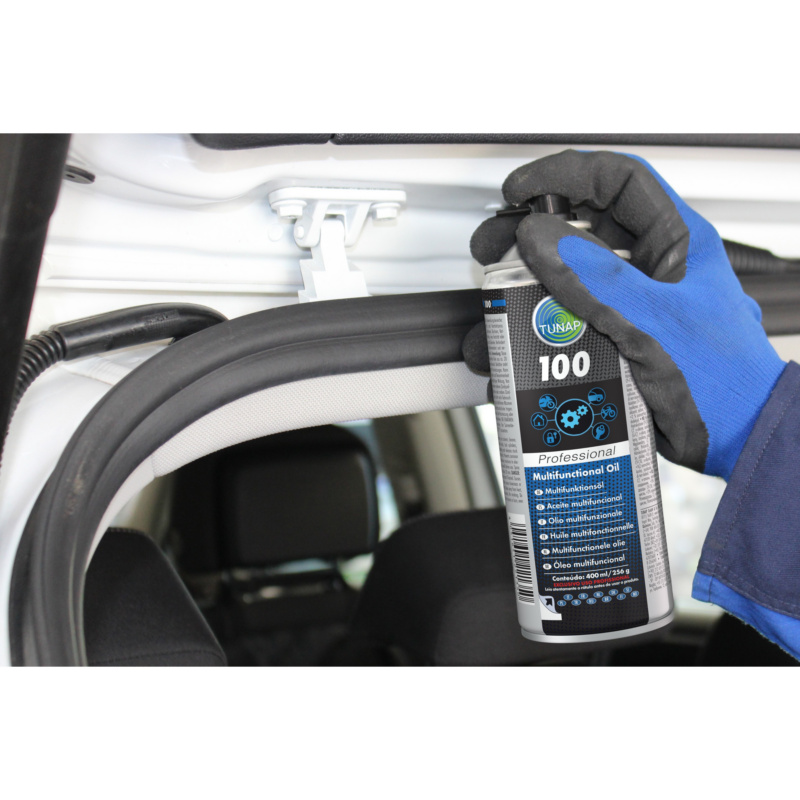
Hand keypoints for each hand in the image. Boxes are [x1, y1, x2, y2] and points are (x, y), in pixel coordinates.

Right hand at [468, 150, 785, 479]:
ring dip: (521, 295)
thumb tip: (540, 236)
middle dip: (527, 237)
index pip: (616, 181)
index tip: (518, 192)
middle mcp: (649, 267)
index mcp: (675, 242)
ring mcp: (629, 304)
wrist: (736, 439)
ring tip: (492, 312)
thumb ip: (596, 277)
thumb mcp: (655, 320)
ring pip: (563, 283)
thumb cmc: (725, 380)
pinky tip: (512, 357)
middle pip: (578, 230)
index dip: (564, 174)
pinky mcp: (613, 340)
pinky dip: (532, 340)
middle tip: (491, 250)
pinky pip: (563, 328)